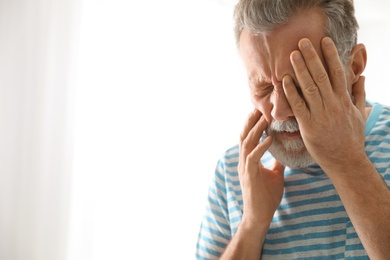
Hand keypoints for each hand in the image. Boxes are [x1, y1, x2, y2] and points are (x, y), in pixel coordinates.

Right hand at [238, 109, 284, 226]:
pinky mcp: (249, 176)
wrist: (259, 216)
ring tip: (264, 117)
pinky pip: (253, 158)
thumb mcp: (275, 175)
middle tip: (259, 106)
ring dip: (255, 129)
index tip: (262, 110)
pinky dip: (261, 147)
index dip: (254, 123)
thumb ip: (276, 163)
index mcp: (249, 160)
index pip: (249, 137)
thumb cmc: (266, 197)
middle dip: (251, 120)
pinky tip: (269, 139)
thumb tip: (284, 153)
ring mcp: (245, 168)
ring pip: (246, 143)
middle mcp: (244, 161)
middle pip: (244, 135)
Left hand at [282, 37, 365, 170]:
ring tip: (292, 55)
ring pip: (309, 88)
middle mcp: (333, 104)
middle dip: (312, 57)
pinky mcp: (309, 126)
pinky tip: (284, 80)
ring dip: (300, 70)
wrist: (345, 161)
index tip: (324, 41)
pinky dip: (291, 92)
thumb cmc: (352, 138)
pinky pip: (298, 106)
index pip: (337, 72)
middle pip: (321, 76)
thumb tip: (362, 77)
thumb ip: (359, 94)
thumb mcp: (359, 114)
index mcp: (344, 100)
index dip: (330, 55)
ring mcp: (320, 115)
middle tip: (303, 41)